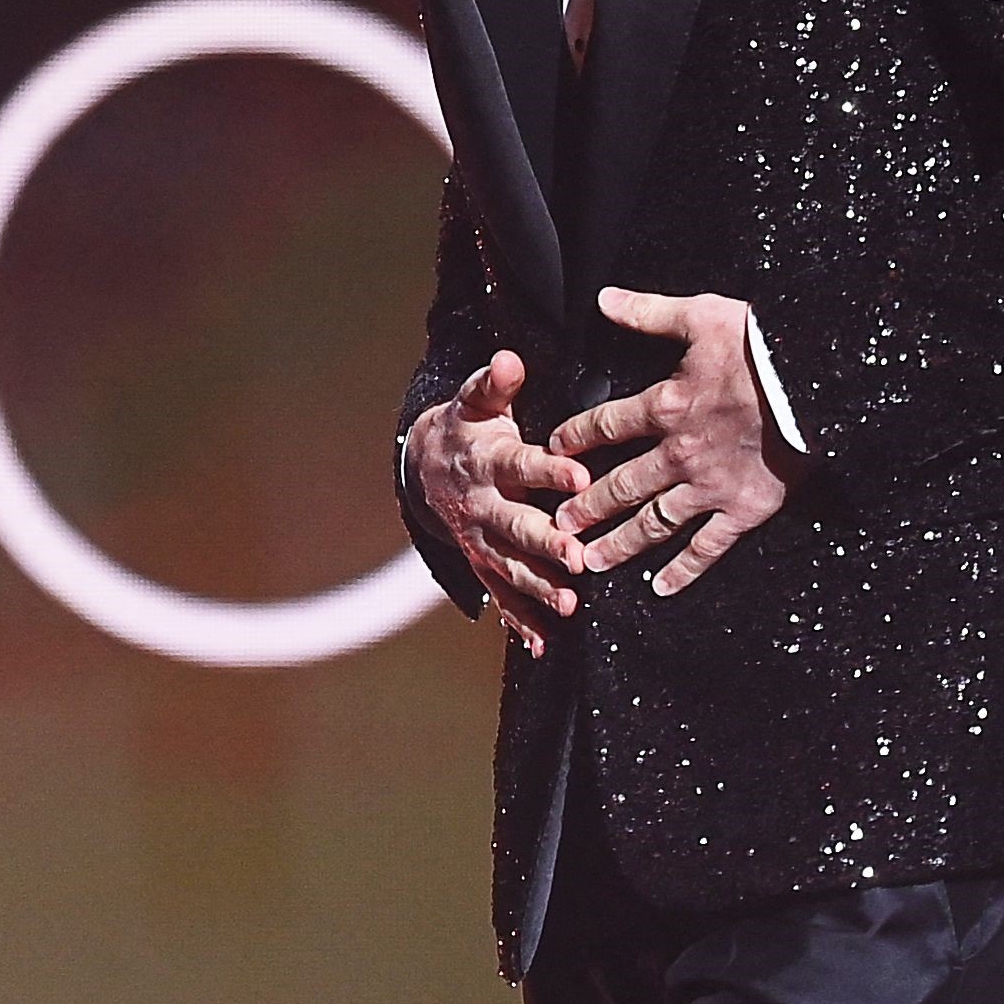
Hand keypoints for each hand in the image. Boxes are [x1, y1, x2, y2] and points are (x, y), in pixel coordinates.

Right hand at [407, 350, 592, 654]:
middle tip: (576, 556)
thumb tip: (509, 359)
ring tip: (570, 605)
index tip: (578, 477)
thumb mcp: (477, 401)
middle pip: (516, 525)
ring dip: (539, 587)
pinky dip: (521, 622)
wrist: (424, 466)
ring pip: (511, 567)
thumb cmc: (467, 429)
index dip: (549, 471)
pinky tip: (545, 644)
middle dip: (546, 542)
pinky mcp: (482, 564)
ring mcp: (480, 540)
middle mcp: (483, 505)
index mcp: (488, 461)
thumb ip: (494, 383)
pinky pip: (501, 597)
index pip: (521, 465)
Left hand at [550, 287, 800, 596]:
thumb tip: (604, 299)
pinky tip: (660, 587)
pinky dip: (683, 570)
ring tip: (590, 561)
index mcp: (665, 406)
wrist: (816, 381)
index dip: (575, 438)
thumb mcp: (700, 316)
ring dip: (619, 544)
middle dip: (585, 506)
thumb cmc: (762, 346)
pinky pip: (707, 546)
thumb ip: (648, 312)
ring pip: (653, 522)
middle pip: (619, 485)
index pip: (604, 426)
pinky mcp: (744, 508)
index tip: (552, 453)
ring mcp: (710, 487)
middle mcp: (678, 453)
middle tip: (557, 525)